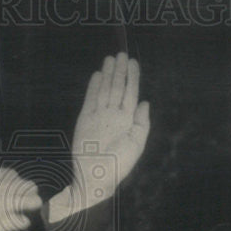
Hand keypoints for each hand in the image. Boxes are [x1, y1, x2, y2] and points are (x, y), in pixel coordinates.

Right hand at [65, 53, 150, 213]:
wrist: (96, 176)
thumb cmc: (118, 165)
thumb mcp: (136, 144)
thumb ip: (142, 123)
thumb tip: (145, 102)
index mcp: (128, 121)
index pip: (131, 94)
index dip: (133, 78)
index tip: (133, 63)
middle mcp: (114, 116)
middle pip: (118, 88)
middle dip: (120, 71)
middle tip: (121, 54)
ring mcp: (99, 116)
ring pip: (105, 90)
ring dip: (108, 75)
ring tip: (110, 59)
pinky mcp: (85, 120)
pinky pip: (90, 99)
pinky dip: (93, 87)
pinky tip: (98, 75)